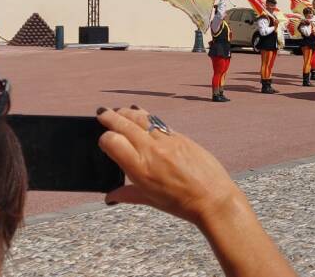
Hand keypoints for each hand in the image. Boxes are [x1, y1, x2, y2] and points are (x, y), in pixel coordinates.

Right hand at [97, 107, 240, 226]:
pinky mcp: (181, 136)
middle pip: (125, 125)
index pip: (112, 142)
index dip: (104, 138)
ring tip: (120, 111)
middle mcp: (151, 150)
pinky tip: (142, 116)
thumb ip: (127, 194)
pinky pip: (159, 123)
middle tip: (101, 112)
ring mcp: (167, 140)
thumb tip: (110, 197)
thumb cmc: (181, 202)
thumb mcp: (150, 200)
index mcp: (139, 167)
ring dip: (128, 113)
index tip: (103, 140)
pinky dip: (148, 118)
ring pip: (143, 118)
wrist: (212, 197)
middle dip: (110, 117)